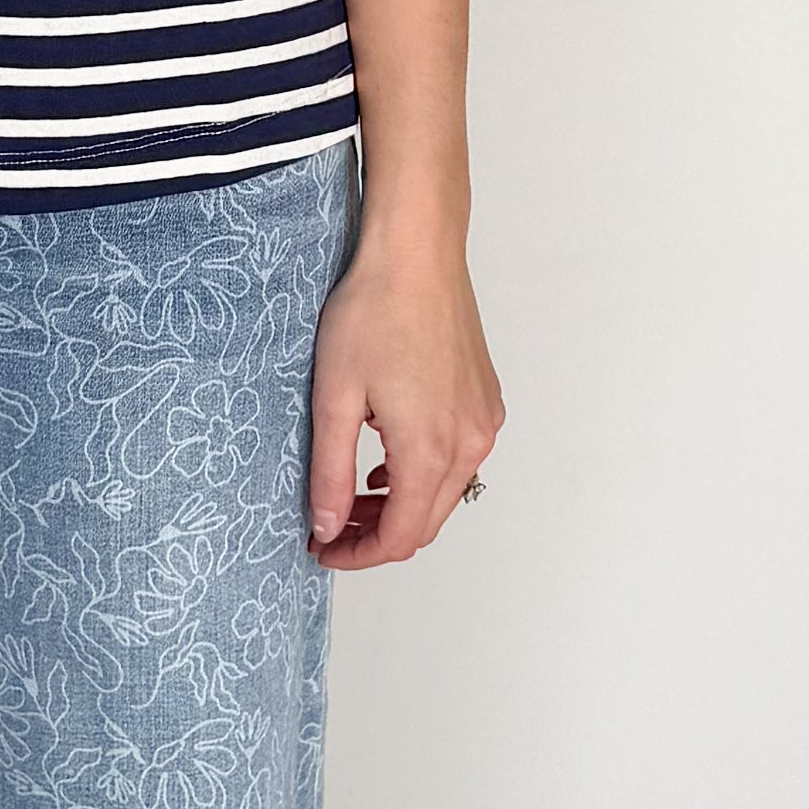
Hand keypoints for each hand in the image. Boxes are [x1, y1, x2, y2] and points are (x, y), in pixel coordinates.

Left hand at [306, 216, 502, 572]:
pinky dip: (423, 475)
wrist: (417, 253)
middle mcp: (469, 443)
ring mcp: (483, 422)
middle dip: (377, 535)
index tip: (322, 548)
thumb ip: (330, 471)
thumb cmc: (373, 312)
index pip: (401, 537)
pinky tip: (386, 458)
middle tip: (329, 525)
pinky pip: (458, 461)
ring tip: (352, 493)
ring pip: (445, 494)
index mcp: (430, 449)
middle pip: (427, 523)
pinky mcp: (486, 402)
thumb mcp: (334, 397)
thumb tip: (325, 526)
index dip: (358, 555)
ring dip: (401, 506)